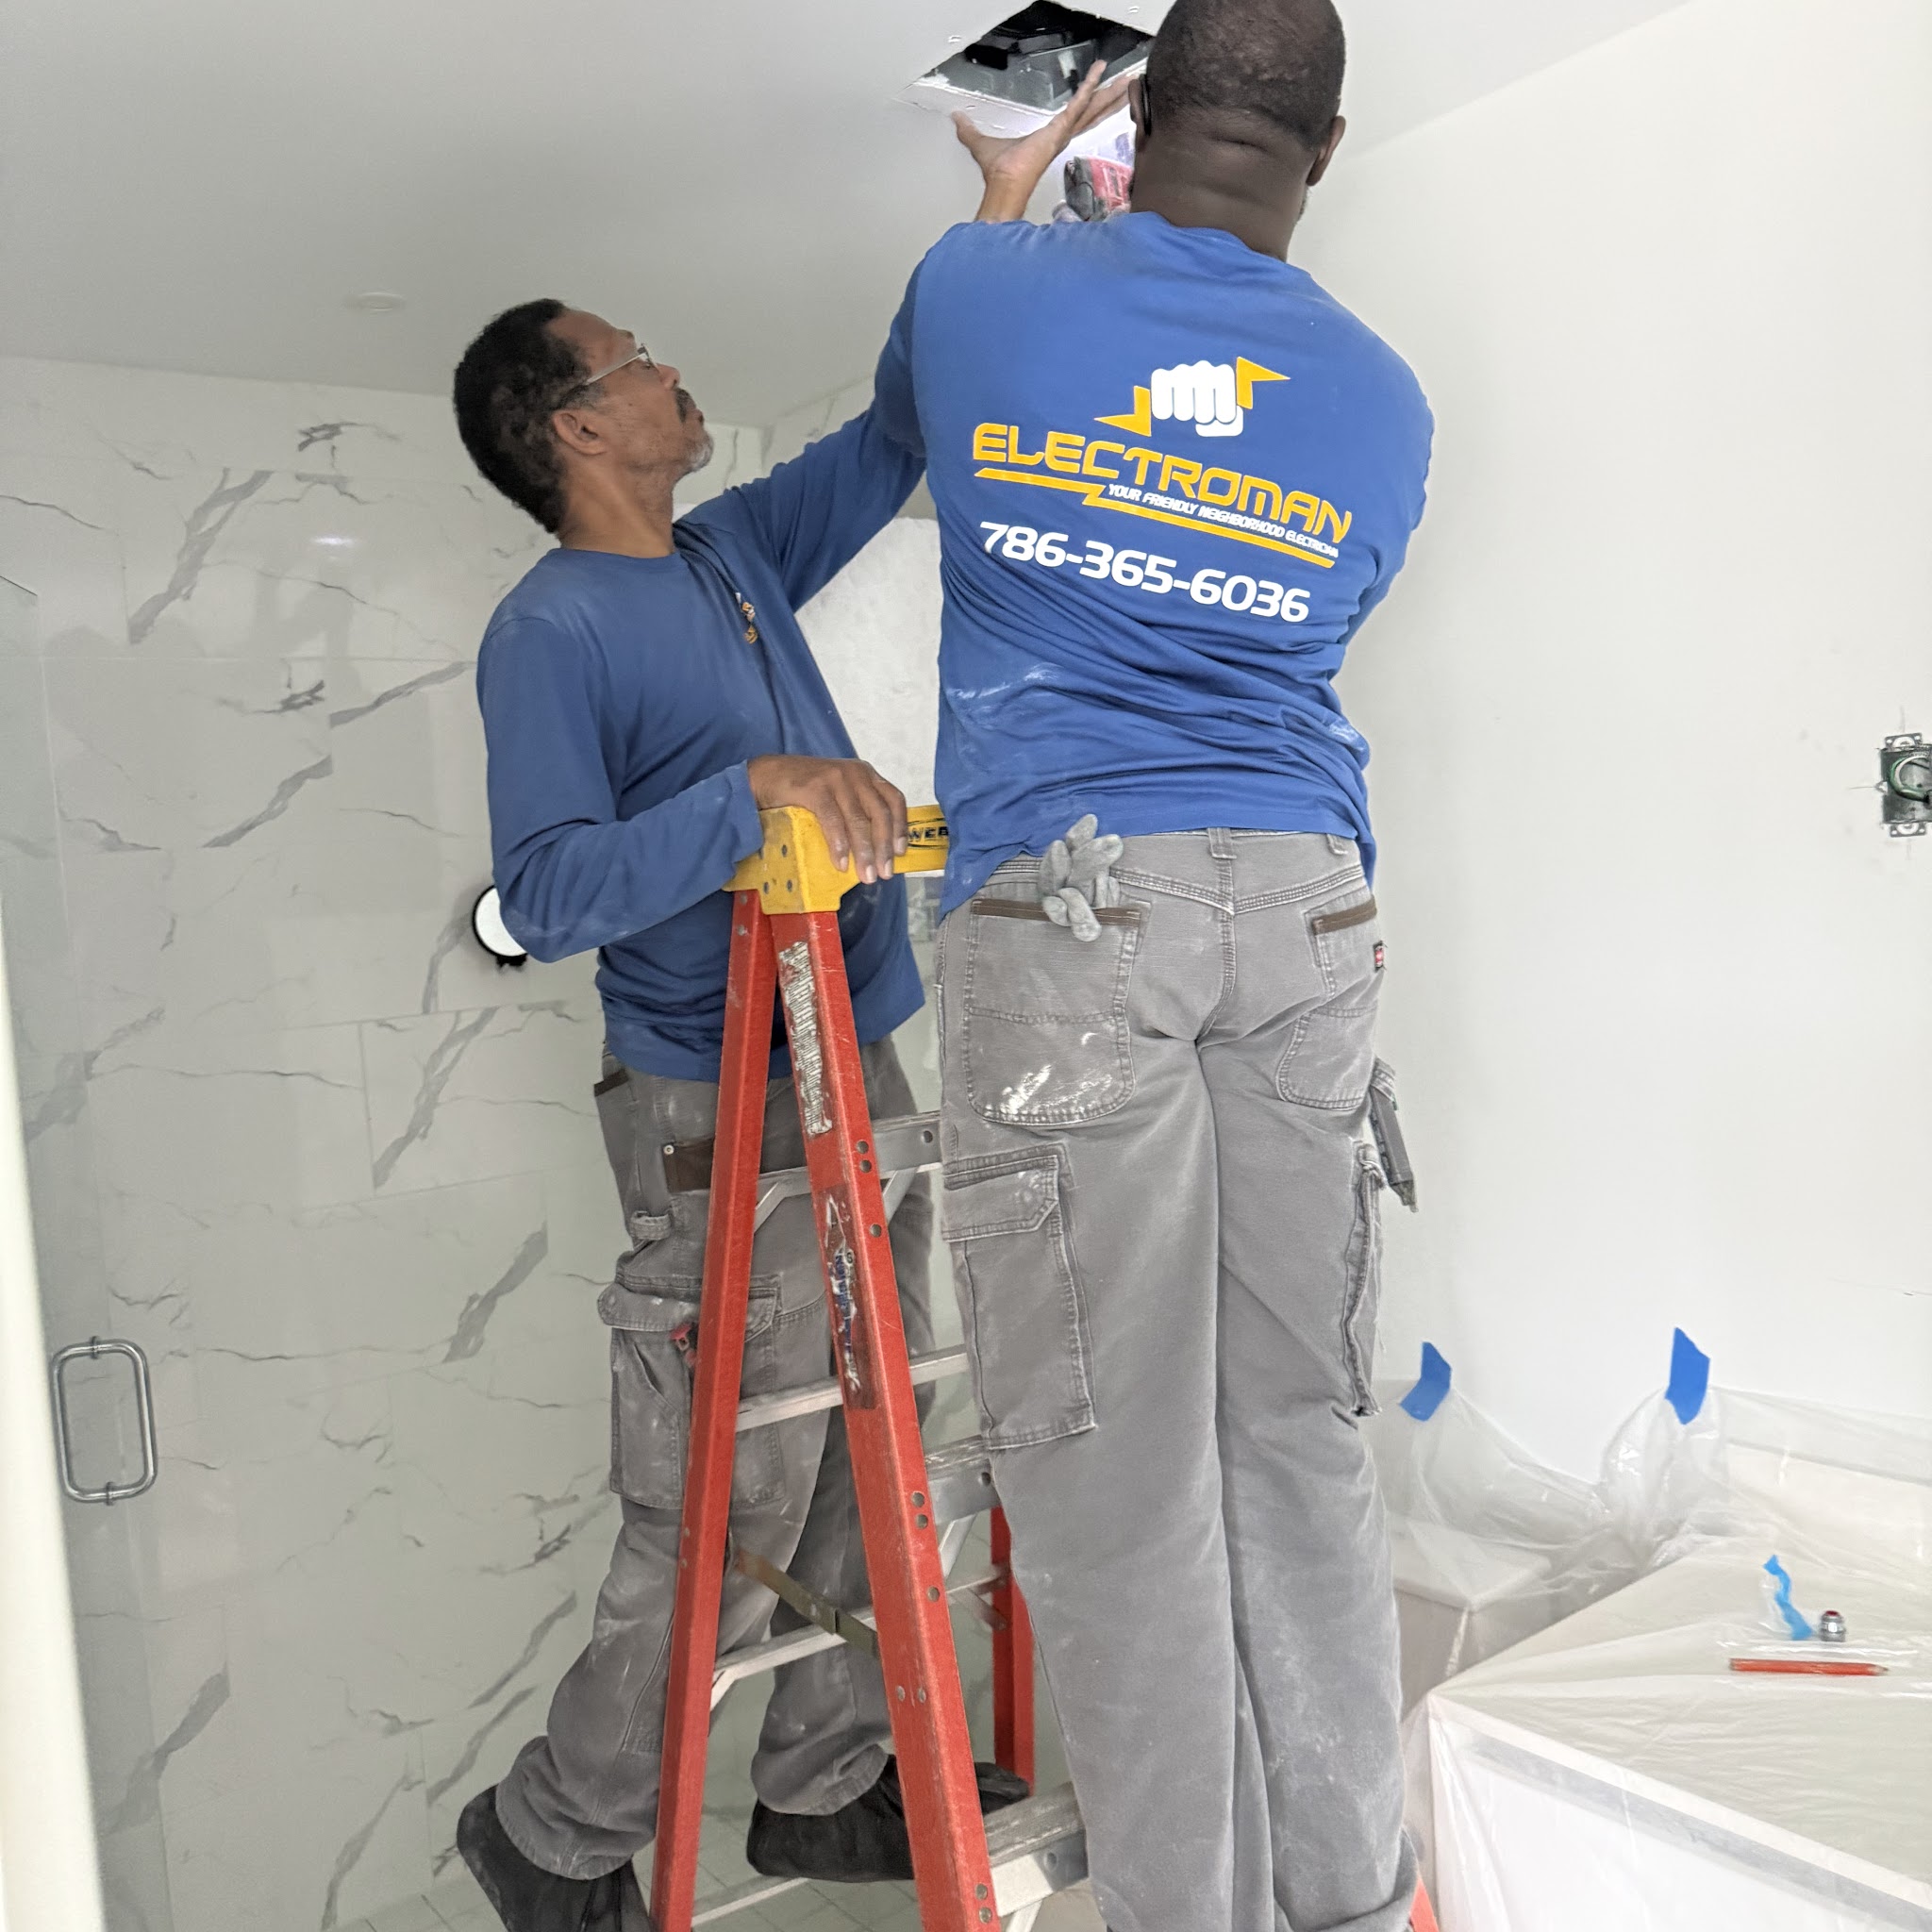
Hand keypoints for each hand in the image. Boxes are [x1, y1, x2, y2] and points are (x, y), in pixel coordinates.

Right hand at [746, 756, 907, 883]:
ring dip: (864, 852)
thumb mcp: (838, 793)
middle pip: (879, 813)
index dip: (900, 827)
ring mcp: (835, 778)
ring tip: (866, 875)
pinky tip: (841, 863)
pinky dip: (839, 844)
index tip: (901, 852)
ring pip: (858, 820)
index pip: (894, 799)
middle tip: (884, 873)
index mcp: (865, 774)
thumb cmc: (804, 790)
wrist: (765, 776)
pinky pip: (833, 820)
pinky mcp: (815, 788)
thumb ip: (857, 809)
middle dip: (884, 847)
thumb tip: (877, 848)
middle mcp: (855, 773)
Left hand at [955, 61, 1132, 222]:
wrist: (1003, 186)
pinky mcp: (1059, 130)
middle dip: (1109, 98)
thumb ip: (968, 132)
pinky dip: (1089, 89)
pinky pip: (1078, 105)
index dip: (1089, 104)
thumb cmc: (998, 173)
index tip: (1100, 92)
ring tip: (1127, 80)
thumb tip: (956, 120)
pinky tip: (1100, 75)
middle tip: (1127, 84)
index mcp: (1049, 138)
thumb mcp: (980, 143)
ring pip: (1092, 109)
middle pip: (1091, 113)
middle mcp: (1061, 136)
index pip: (1075, 117)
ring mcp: (1063, 134)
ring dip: (1109, 94)